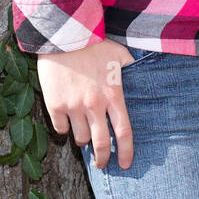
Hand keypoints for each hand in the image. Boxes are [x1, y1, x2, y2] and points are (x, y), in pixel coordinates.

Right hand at [36, 38, 137, 171]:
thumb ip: (132, 66)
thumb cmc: (94, 42)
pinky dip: (64, 129)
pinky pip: (60, 129)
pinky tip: (67, 121)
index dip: (126, 152)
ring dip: (83, 140)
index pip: (124, 132)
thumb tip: (144, 69)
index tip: (126, 164)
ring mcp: (73, 106)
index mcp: (113, 95)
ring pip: (80, 138)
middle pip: (101, 144)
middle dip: (103, 160)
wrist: (64, 34)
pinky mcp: (54, 104)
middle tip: (102, 165)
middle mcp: (94, 105)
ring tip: (84, 133)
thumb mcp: (120, 54)